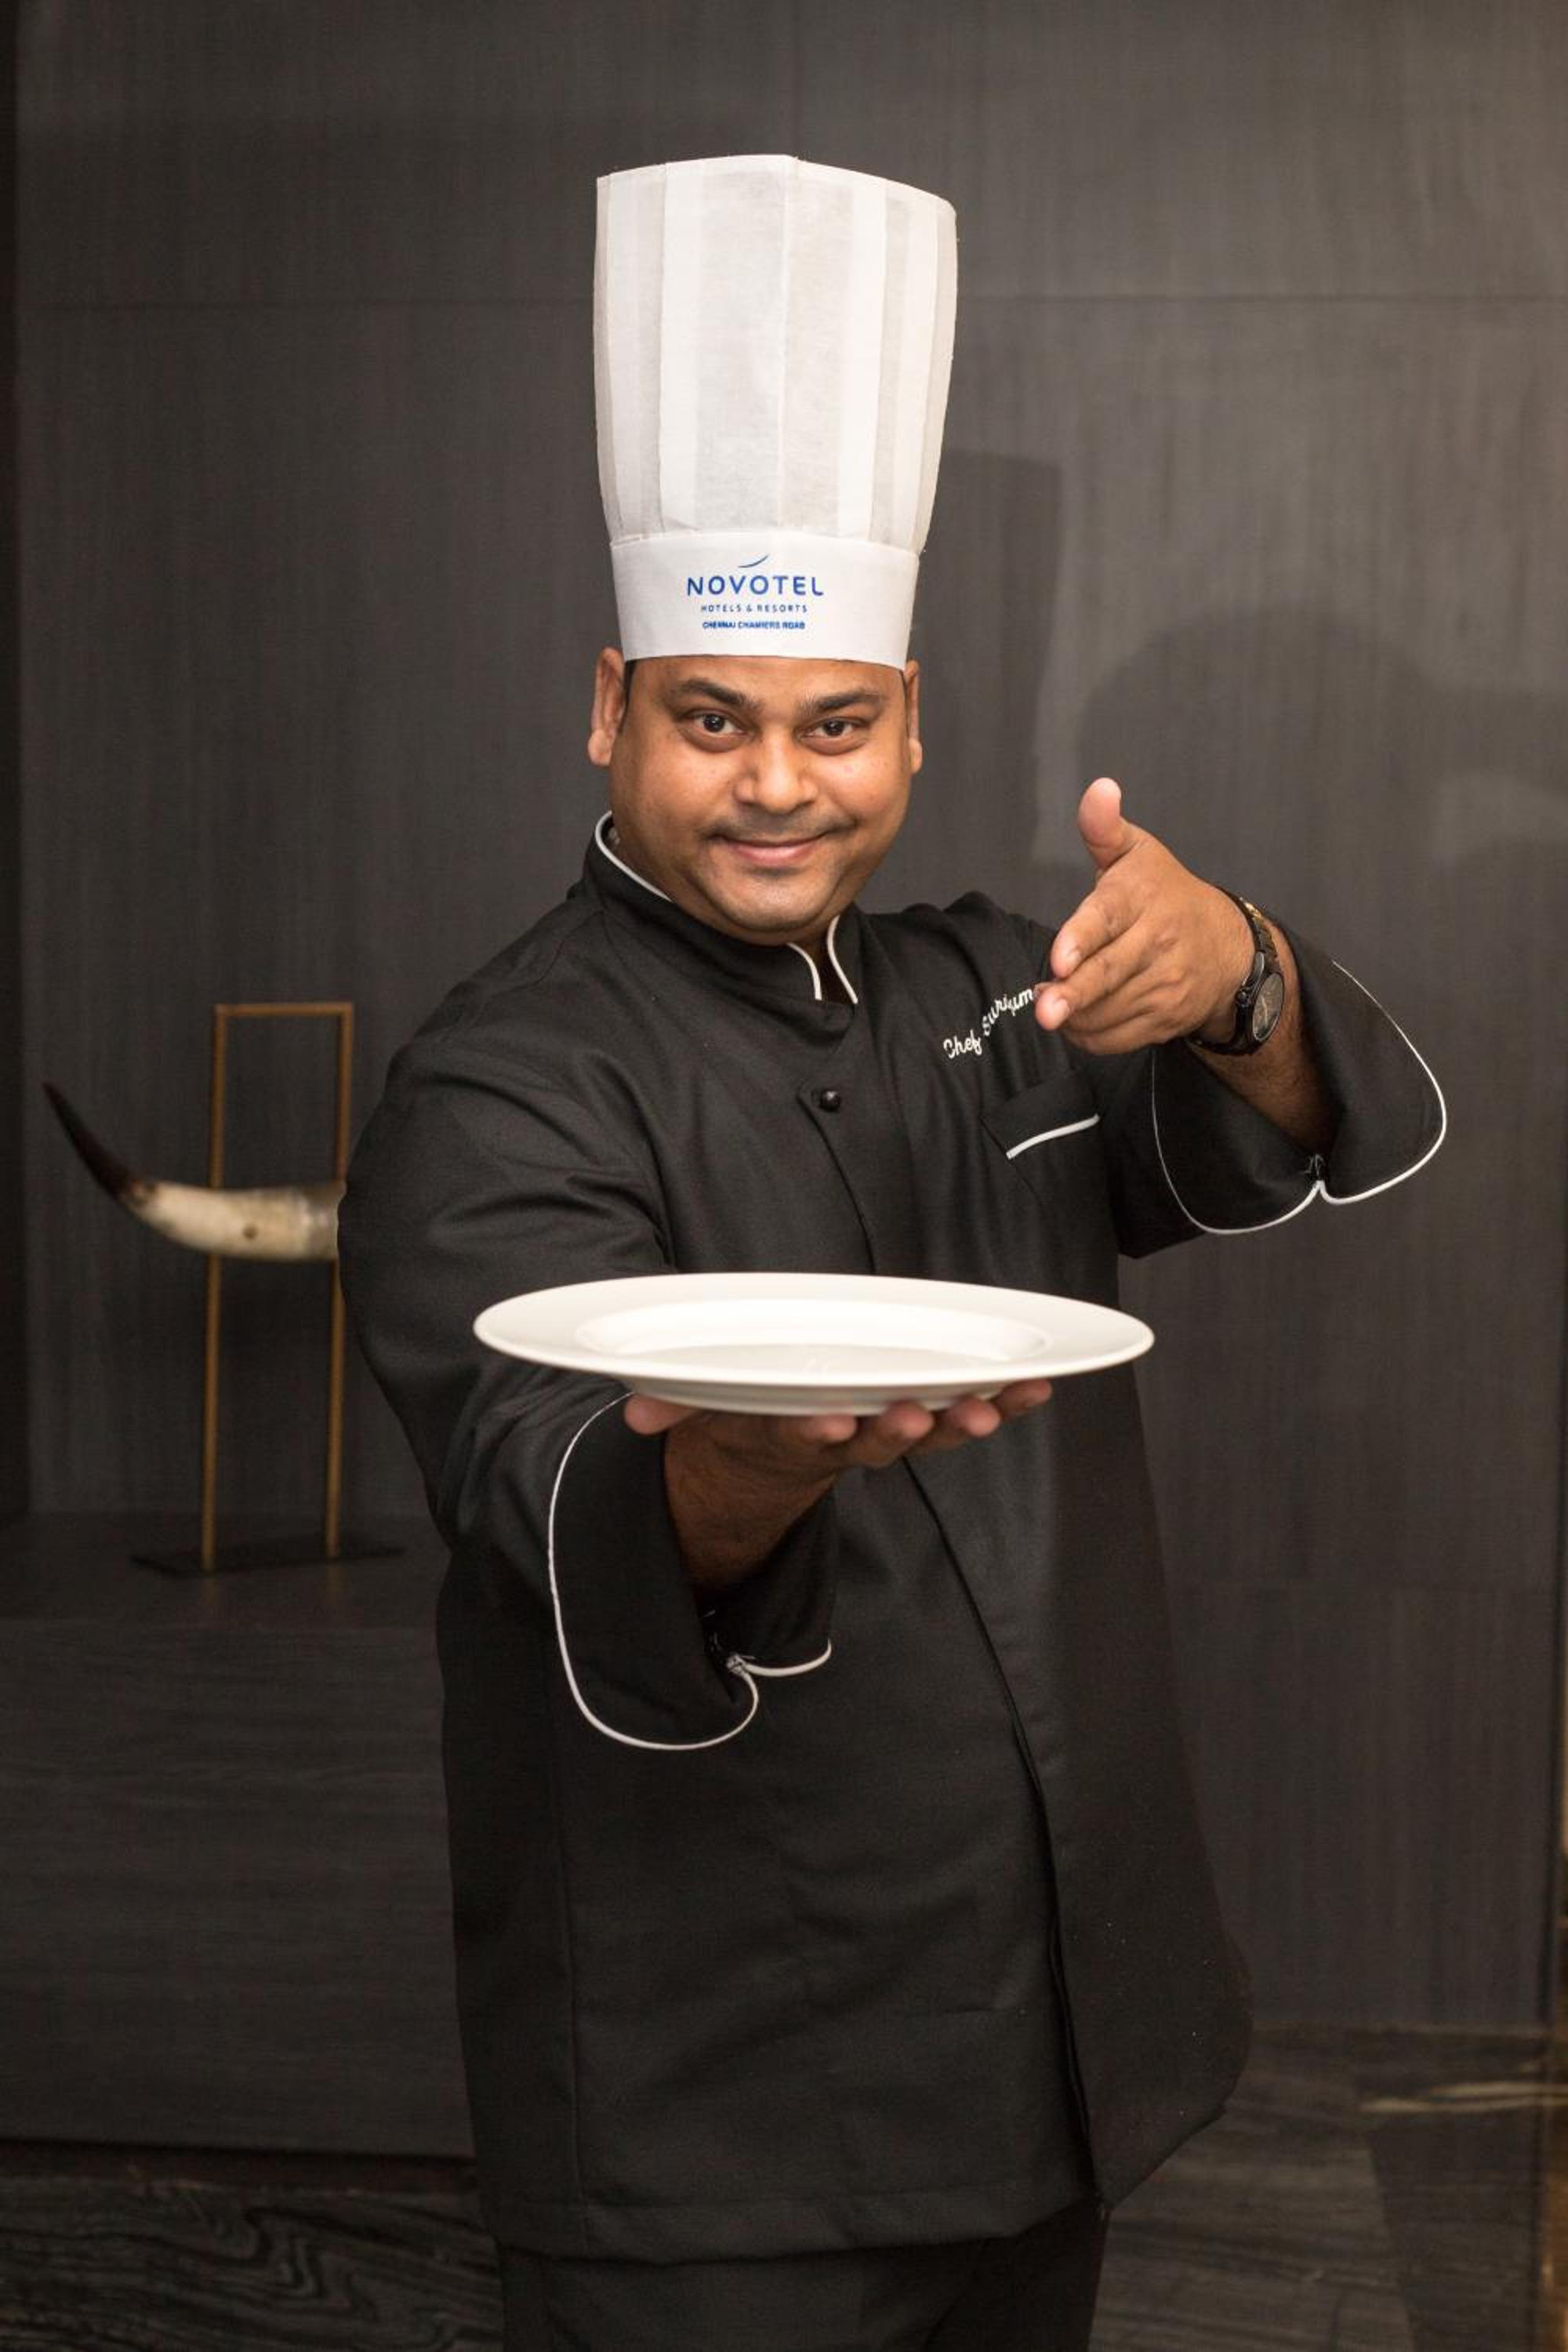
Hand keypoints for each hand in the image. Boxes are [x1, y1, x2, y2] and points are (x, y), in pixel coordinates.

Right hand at [624, 1380, 1054, 1464]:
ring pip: (926, 1432)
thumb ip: (674, 1408)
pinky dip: (1002, 1405)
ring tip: (990, 1408)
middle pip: (872, 1442)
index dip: (814, 1430)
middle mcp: (841, 1442)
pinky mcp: (921, 1419)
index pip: (797, 1435)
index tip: (830, 1420)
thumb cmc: (742, 1412)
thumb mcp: (702, 1412)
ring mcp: (885, 1434)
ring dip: (959, 1422)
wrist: (774, 1461)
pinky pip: (966, 1414)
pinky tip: (1038, 1387)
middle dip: (897, 1431)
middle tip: (916, 1417)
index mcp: (785, 1433)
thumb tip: (636, 1417)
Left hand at [1033, 777, 1254, 1052]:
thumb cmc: (1166, 895)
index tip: (1059, 959)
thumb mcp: (1137, 852)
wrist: (1227, 946)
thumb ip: (1104, 828)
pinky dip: (1089, 1036)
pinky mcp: (1165, 1018)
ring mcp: (1165, 984)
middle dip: (1075, 994)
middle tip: (1046, 1009)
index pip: (1107, 917)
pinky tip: (1075, 1021)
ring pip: (1110, 1010)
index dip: (1082, 939)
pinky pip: (1118, 1038)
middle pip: (1110, 973)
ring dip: (1074, 1016)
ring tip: (1051, 1005)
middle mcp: (1157, 942)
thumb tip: (1099, 790)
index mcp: (1142, 897)